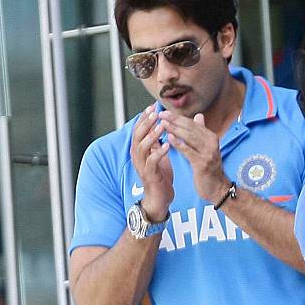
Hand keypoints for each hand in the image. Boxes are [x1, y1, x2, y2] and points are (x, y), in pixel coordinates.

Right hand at [131, 103, 173, 220]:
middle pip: (137, 135)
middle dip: (146, 123)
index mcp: (139, 150)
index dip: (144, 118)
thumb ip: (156, 142)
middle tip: (155, 111)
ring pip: (142, 147)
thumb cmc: (159, 176)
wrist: (159, 199)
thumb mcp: (157, 155)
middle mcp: (137, 157)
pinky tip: (168, 145)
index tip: (152, 106)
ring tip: (161, 126)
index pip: (138, 130)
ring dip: (151, 135)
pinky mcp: (149, 175)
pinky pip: (152, 161)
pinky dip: (159, 152)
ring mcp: (141, 166)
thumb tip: (159, 125)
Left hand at [159, 111, 229, 203]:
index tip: (164, 112)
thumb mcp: (207, 148)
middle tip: (161, 114)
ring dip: (175, 129)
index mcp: (211, 137)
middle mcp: (211, 142)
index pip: (192, 123)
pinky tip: (169, 138)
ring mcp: (208, 153)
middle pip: (190, 128)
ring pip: (189, 137)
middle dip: (174, 120)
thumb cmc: (208, 168)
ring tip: (162, 123)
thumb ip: (201, 132)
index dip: (177, 117)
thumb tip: (199, 115)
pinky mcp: (203, 163)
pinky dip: (179, 144)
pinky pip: (188, 151)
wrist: (217, 187)